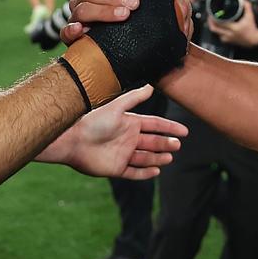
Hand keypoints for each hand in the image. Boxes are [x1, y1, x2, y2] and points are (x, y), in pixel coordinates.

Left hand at [40, 85, 187, 178]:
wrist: (73, 140)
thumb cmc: (93, 122)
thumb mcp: (116, 107)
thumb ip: (134, 98)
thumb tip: (151, 86)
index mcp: (130, 123)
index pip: (155, 125)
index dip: (169, 128)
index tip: (184, 131)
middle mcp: (128, 139)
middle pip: (153, 142)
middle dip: (166, 143)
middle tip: (177, 144)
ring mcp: (123, 154)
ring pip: (146, 158)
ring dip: (159, 158)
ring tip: (169, 158)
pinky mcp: (116, 169)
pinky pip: (135, 172)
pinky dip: (146, 172)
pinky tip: (156, 171)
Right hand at [61, 0, 191, 44]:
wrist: (133, 45)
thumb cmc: (136, 9)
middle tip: (135, 2)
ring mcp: (77, 17)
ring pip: (82, 9)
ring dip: (103, 11)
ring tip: (124, 15)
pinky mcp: (73, 37)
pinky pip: (65, 32)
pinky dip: (72, 30)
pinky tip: (82, 30)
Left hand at [207, 0, 257, 46]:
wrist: (254, 39)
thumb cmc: (252, 28)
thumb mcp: (250, 16)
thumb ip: (247, 6)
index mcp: (234, 28)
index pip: (219, 23)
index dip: (214, 18)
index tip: (212, 13)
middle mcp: (229, 34)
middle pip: (214, 29)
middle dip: (210, 22)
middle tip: (210, 16)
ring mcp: (228, 39)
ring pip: (215, 33)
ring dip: (214, 27)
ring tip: (213, 21)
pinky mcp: (228, 41)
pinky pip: (219, 36)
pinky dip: (218, 32)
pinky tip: (219, 27)